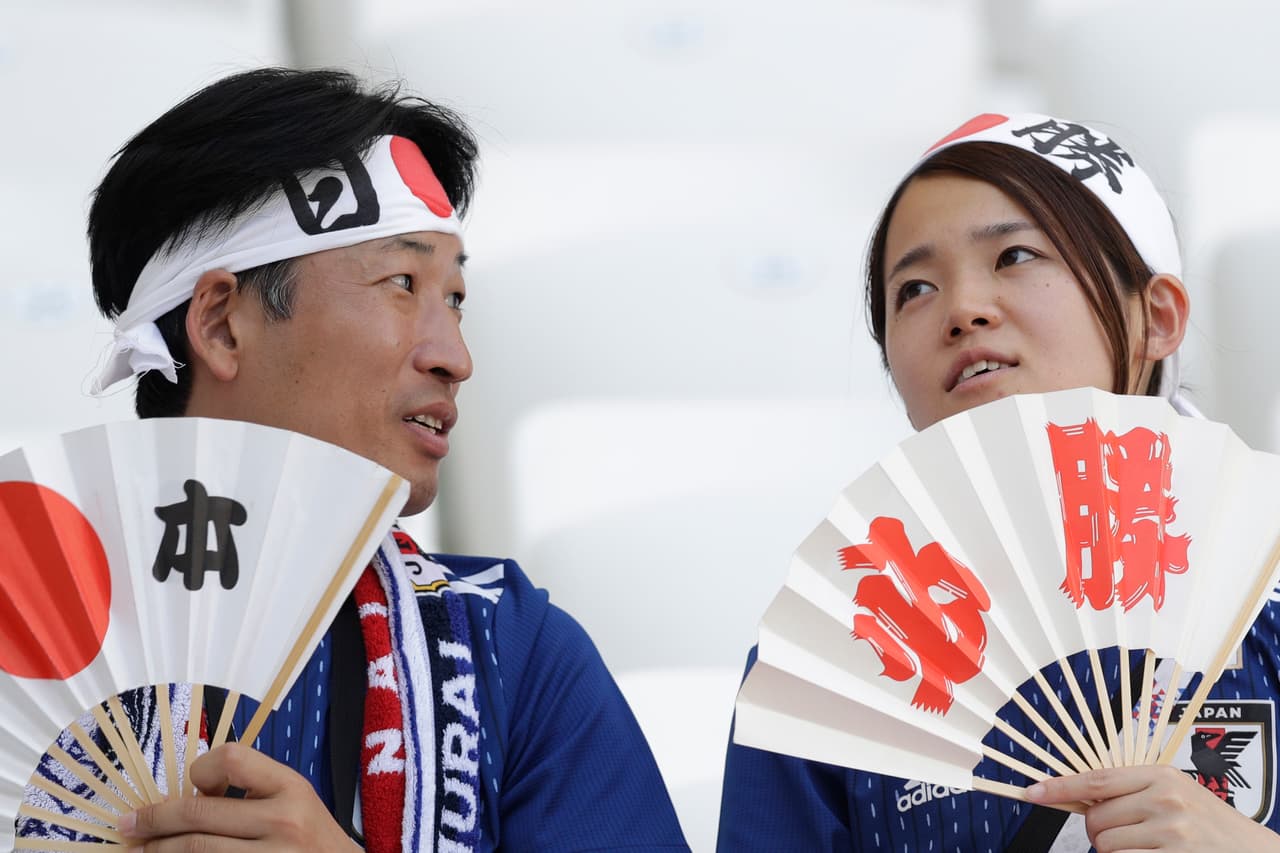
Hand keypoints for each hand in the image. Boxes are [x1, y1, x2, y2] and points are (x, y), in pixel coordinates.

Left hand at [117, 742, 358, 850]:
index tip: (192, 788)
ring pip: (194, 850)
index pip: (231, 759)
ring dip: (157, 851)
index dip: (201, 771)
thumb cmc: (313, 839)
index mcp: (291, 788)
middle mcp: (282, 822)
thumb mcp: (296, 802)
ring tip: (140, 851)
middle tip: (128, 825)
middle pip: (198, 815)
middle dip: (153, 820)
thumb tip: (185, 798)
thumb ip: (252, 793)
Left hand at [1027, 764, 1279, 851]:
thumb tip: (1076, 794)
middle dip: (1099, 831)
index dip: (1058, 787)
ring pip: (1106, 846)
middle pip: (1095, 820)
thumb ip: (1129, 790)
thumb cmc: (1206, 820)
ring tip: (1143, 847)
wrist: (1251, 850)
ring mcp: (1171, 834)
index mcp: (1160, 776)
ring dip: (1114, 852)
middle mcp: (1165, 801)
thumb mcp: (1172, 791)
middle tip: (1124, 833)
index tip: (1031, 792)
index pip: (1095, 781)